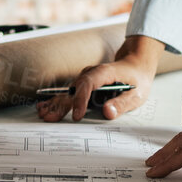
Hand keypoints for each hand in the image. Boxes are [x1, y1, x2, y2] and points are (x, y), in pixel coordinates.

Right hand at [36, 35, 162, 121]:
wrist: (136, 64)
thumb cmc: (138, 79)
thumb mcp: (137, 94)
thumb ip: (122, 103)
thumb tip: (107, 112)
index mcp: (105, 73)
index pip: (88, 84)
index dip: (81, 99)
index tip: (77, 115)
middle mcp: (92, 73)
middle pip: (74, 89)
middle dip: (62, 104)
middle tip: (50, 117)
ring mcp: (87, 78)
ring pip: (69, 91)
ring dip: (57, 103)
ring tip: (44, 114)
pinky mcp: (85, 85)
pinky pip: (71, 93)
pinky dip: (59, 101)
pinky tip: (46, 107)